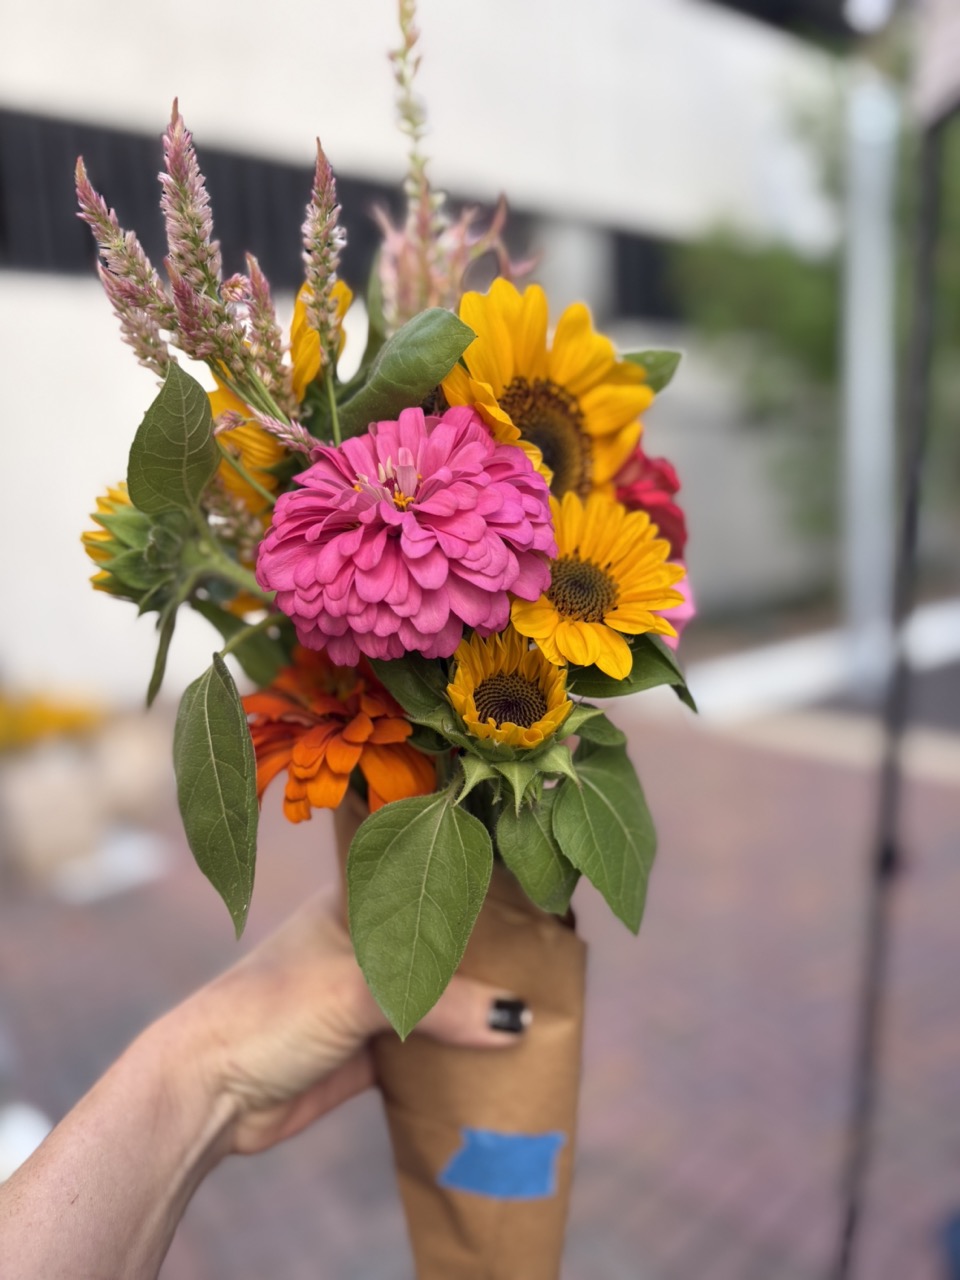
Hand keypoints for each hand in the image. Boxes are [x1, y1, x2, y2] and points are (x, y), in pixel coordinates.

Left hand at [148, 888, 524, 1158]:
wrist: (206, 1093)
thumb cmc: (268, 1012)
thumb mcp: (357, 992)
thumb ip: (439, 1002)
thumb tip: (518, 1020)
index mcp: (353, 903)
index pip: (424, 877)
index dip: (471, 881)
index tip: (531, 889)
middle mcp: (362, 944)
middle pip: (437, 940)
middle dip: (487, 951)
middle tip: (555, 953)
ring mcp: (364, 999)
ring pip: (435, 995)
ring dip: (474, 1004)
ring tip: (541, 1003)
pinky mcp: (365, 1052)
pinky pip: (425, 1047)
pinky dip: (456, 1053)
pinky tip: (500, 1057)